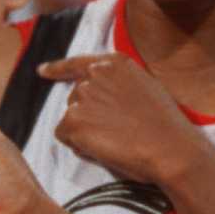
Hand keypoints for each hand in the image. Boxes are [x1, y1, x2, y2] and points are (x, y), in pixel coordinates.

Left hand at [39, 54, 201, 186]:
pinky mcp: (73, 120)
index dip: (58, 69)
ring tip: (115, 140)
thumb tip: (96, 96)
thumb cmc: (166, 127)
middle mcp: (94, 74)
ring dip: (85, 131)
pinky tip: (104, 148)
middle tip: (118, 131)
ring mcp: (81, 96)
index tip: (42, 71)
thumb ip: (117, 85)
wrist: (172, 150)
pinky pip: (65, 136)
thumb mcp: (145, 89)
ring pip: (71, 118)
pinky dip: (79, 145)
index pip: (78, 64)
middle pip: (75, 97)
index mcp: (115, 63)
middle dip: (89, 115)